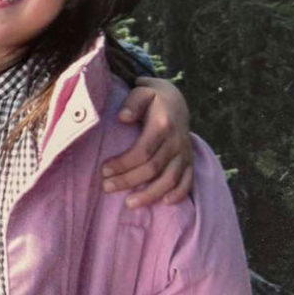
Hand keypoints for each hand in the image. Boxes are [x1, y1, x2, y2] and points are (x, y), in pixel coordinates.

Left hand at [101, 77, 193, 207]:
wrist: (177, 100)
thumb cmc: (152, 97)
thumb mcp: (143, 90)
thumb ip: (133, 102)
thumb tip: (123, 118)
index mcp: (163, 125)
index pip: (142, 151)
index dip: (123, 163)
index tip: (104, 170)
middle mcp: (176, 141)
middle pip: (153, 168)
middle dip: (128, 180)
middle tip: (106, 187)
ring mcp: (185, 153)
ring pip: (170, 179)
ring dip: (151, 194)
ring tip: (129, 204)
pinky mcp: (190, 160)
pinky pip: (189, 181)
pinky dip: (180, 194)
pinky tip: (165, 203)